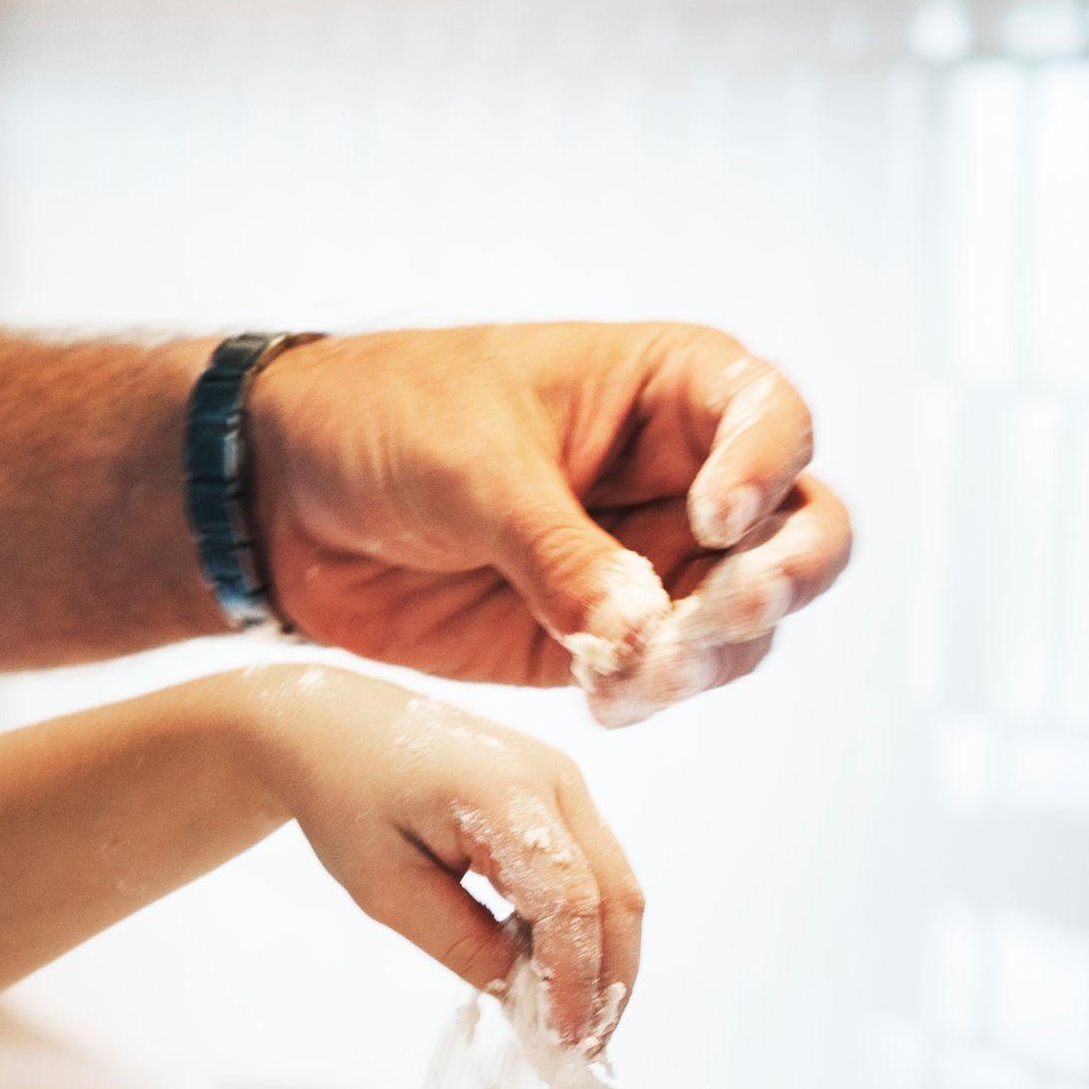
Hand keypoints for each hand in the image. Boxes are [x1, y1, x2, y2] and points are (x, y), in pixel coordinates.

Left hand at [237, 661, 641, 1047]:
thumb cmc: (344, 800)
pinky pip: (590, 871)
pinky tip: (550, 977)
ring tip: (571, 1029)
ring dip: (603, 960)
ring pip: (616, 885)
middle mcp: (554, 778)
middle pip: (617, 894)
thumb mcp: (383, 887)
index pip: (570, 900)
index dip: (575, 979)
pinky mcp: (558, 795)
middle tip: (584, 1055)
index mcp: (503, 792)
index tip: (562, 1045)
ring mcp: (564, 781)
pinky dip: (583, 930)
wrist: (331, 726)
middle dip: (610, 981)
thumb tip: (522, 996)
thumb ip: (457, 941)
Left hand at [244, 324, 852, 726]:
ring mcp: (647, 564)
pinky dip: (649, 694)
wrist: (289, 496)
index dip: (766, 472)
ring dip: (712, 654)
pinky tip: (606, 698)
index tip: (713, 517)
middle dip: (780, 580)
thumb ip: (557, 550)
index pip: (774, 422)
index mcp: (671, 389)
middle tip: (723, 615)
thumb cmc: (387, 424)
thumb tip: (639, 630)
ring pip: (743, 621)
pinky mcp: (597, 639)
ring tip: (638, 672)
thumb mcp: (473, 467)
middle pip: (799, 532)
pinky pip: (661, 676)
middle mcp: (683, 479)